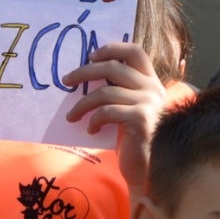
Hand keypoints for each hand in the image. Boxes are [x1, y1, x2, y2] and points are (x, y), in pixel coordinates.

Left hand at [63, 43, 166, 190]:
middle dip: (85, 72)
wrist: (151, 169)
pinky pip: (107, 112)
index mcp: (152, 83)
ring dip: (82, 104)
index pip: (136, 52)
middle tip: (66, 81)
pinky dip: (93, 120)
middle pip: (114, 67)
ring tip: (71, 116)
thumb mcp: (131, 111)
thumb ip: (122, 93)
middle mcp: (153, 89)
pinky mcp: (140, 119)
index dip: (112, 48)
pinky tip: (91, 130)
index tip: (92, 56)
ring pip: (105, 92)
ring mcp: (149, 103)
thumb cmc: (138, 142)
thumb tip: (89, 78)